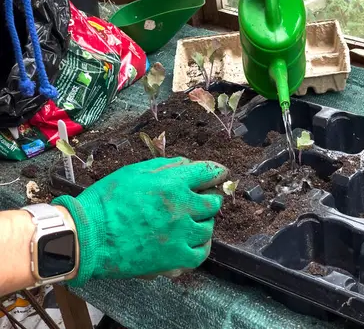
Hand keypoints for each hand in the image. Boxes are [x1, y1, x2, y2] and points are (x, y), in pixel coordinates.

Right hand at [52, 158, 226, 285]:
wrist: (86, 237)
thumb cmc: (105, 202)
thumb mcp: (134, 172)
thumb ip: (165, 166)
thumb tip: (187, 164)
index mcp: (173, 183)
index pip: (209, 173)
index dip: (217, 172)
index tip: (219, 174)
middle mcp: (182, 208)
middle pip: (213, 202)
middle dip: (209, 198)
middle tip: (201, 199)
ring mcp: (180, 235)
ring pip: (208, 227)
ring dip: (202, 222)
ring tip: (190, 221)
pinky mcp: (174, 259)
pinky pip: (201, 253)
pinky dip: (200, 246)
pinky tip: (193, 241)